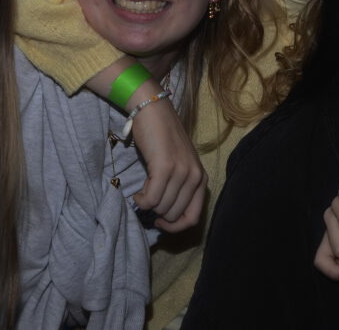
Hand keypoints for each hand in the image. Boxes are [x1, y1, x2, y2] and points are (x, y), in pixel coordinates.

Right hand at [130, 97, 206, 232]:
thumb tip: (167, 216)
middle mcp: (195, 177)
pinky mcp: (165, 168)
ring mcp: (181, 172)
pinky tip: (137, 193)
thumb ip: (180, 187)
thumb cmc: (162, 138)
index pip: (193, 218)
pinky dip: (141, 201)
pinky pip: (150, 199)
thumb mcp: (180, 165)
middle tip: (148, 200)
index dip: (175, 226)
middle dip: (158, 213)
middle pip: (174, 215)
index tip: (160, 221)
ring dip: (148, 205)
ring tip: (143, 191)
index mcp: (201, 178)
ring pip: (161, 208)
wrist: (153, 111)